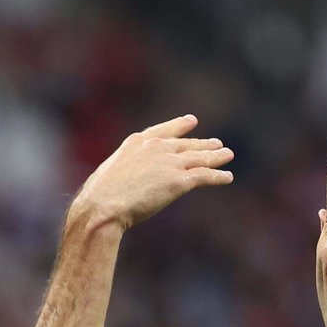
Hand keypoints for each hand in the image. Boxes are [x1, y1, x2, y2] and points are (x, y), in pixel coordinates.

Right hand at [70, 114, 233, 230]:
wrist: (103, 205)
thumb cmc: (98, 196)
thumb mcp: (109, 174)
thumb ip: (123, 172)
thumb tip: (122, 183)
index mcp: (136, 143)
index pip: (163, 131)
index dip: (179, 126)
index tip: (192, 121)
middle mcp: (156, 148)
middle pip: (186, 144)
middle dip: (203, 144)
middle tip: (217, 143)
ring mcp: (169, 163)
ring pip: (200, 157)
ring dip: (216, 156)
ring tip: (228, 155)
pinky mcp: (179, 181)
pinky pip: (205, 176)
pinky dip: (219, 176)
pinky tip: (228, 177)